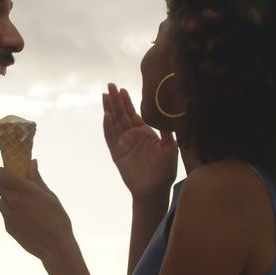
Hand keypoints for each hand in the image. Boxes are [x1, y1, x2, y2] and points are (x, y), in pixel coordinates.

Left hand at [0, 161, 73, 261]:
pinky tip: (25, 218)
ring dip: (7, 198)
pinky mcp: (8, 227)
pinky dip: (11, 212)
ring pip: (0, 200)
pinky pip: (5, 214)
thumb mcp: (50, 196)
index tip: (12, 173)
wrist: (55, 247)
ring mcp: (8, 215)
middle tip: (19, 188)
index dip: (4, 171)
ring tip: (23, 205)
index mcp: (24, 190)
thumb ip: (36, 179)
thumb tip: (31, 163)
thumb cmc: (57, 219)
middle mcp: (12, 201)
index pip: (1, 174)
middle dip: (6, 184)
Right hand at [102, 83, 177, 199]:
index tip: (122, 89)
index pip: (133, 113)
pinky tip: (106, 116)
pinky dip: (107, 127)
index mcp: (144, 133)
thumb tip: (169, 114)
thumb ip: (167, 131)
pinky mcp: (117, 153)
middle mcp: (132, 136)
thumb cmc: (165, 170)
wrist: (155, 189)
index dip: (127, 101)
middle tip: (110, 85)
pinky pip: (110, 138)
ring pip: (114, 123)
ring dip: (109, 109)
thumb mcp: (170, 147)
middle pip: (121, 114)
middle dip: (115, 100)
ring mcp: (123, 144)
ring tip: (104, 96)